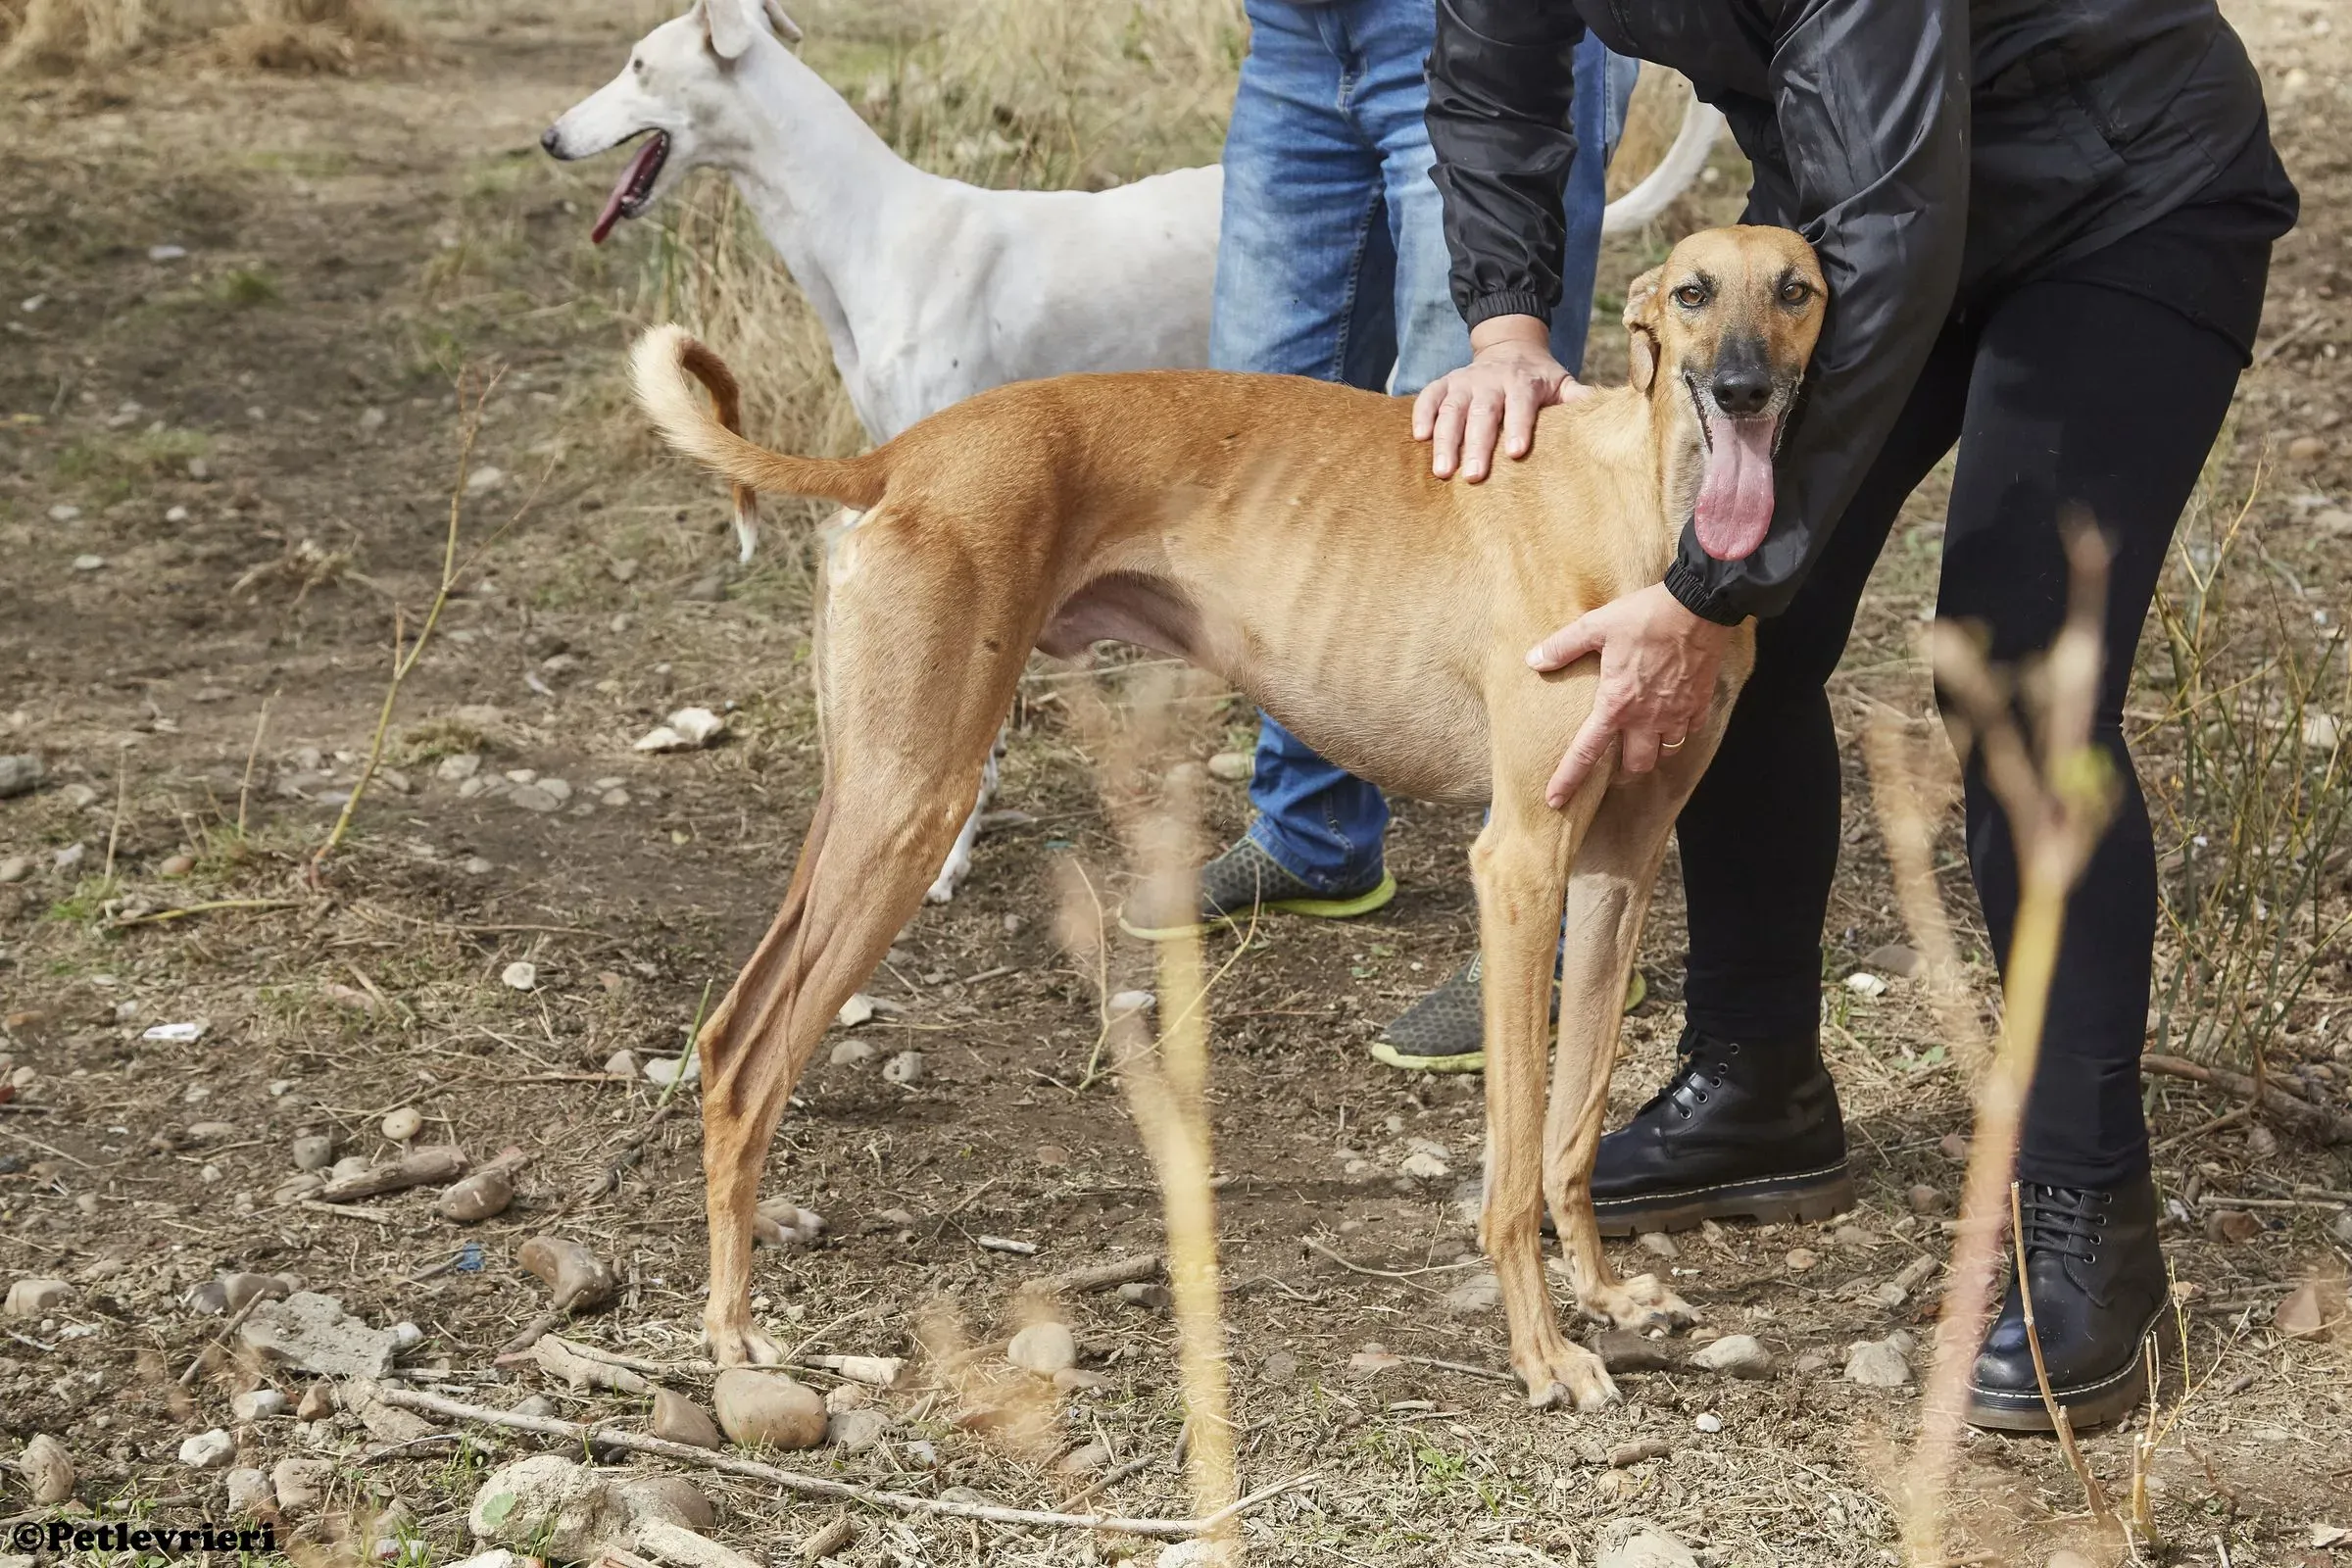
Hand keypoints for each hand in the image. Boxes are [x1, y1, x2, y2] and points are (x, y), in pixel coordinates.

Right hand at [1413, 314, 1589, 480]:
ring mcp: (1465, 381)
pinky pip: (1428, 396)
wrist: (1510, 346)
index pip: (1521, 403)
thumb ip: (1579, 399)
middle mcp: (1491, 379)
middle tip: (1472, 476)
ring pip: (1451, 409)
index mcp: (1524, 381)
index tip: (1515, 453)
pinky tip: (1418, 438)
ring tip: (1443, 471)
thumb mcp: (1563, 383)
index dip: (1518, 426)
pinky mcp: (1444, 383)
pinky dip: (1421, 415)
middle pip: (1482, 411)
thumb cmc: (1540, 378)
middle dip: (1475, 444)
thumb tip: (1609, 417)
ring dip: (1445, 439)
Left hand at [1527, 583, 1731, 806]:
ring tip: (1642, 741)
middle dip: (1623, 770)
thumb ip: (1563, 646)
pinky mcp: (1700, 703)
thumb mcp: (1595, 626)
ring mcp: (1678, 713)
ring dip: (1652, 752)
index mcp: (1617, 705)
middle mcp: (1648, 718)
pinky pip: (1690, 731)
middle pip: (1636, 765)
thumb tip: (1533, 660)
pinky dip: (1679, 731)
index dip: (1568, 779)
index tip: (1555, 801)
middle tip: (1613, 764)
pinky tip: (1671, 720)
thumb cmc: (1644, 616)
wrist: (1698, 606)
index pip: (1587, 753)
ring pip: (1666, 753)